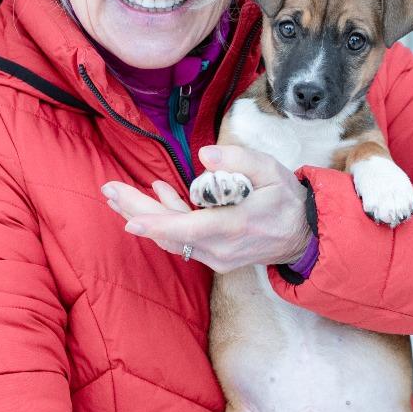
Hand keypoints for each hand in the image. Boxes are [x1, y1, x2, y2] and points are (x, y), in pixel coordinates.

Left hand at [100, 144, 311, 271]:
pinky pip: (184, 238)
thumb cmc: (287, 200)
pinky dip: (168, 217)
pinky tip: (158, 192)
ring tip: (118, 195)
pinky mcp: (215, 255)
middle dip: (137, 211)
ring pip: (173, 237)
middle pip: (170, 232)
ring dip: (145, 214)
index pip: (188, 229)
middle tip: (108, 191)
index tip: (128, 219)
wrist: (304, 235)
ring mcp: (217, 256)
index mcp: (234, 226)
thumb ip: (240, 160)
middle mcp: (220, 248)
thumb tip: (204, 156)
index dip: (157, 223)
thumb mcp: (272, 171)